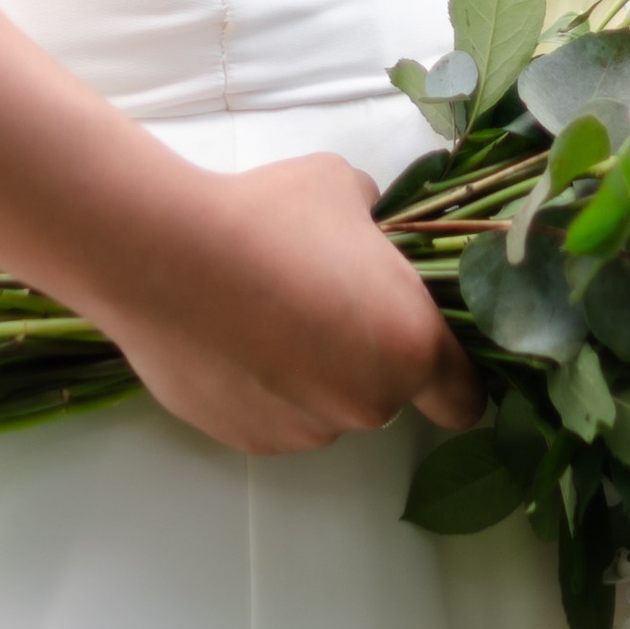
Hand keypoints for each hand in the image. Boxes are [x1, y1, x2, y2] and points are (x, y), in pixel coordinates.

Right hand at [81, 153, 483, 457]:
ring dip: (308, 375)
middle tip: (317, 302)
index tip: (428, 356)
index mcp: (410, 345)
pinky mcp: (248, 440)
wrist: (166, 254)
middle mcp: (367, 402)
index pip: (463, 399)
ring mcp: (305, 430)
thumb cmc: (267, 216)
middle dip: (360, 357)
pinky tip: (228, 339)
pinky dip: (260, 389)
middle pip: (384, 395)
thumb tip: (366, 224)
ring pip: (324, 408)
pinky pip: (271, 417)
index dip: (453, 381)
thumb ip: (372, 220)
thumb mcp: (341, 188)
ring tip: (260, 316)